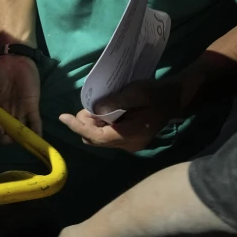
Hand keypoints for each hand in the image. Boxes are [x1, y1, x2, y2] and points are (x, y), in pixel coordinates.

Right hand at [0, 53, 41, 140]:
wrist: (13, 59)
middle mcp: (7, 113)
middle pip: (6, 131)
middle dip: (2, 136)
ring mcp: (20, 110)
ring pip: (19, 129)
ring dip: (16, 137)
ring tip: (10, 137)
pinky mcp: (32, 106)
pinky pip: (35, 122)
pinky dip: (36, 132)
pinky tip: (36, 140)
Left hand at [59, 78, 182, 151]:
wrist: (173, 98)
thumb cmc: (156, 94)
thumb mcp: (137, 92)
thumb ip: (116, 101)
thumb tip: (95, 109)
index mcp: (132, 135)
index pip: (98, 137)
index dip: (79, 127)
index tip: (63, 117)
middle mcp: (128, 145)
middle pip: (94, 139)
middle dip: (86, 123)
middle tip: (93, 105)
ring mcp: (128, 144)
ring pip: (97, 137)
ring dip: (93, 122)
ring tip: (103, 105)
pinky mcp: (127, 139)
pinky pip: (105, 134)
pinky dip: (100, 123)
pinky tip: (107, 110)